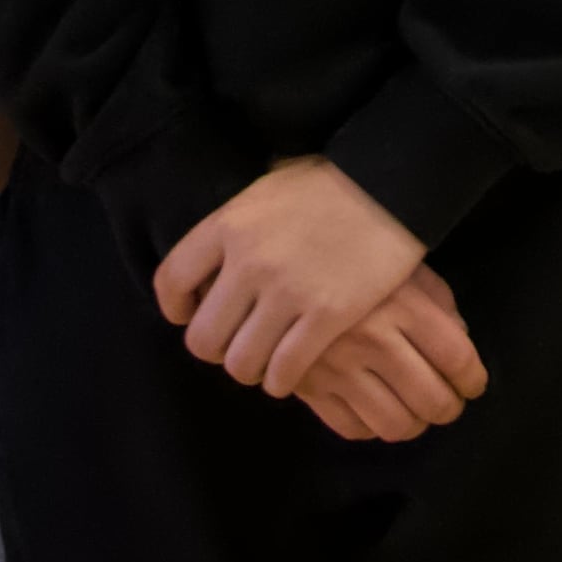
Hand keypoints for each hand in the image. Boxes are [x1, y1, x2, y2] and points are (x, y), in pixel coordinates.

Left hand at [152, 157, 425, 398]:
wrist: (390, 182)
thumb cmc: (330, 183)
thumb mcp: (268, 190)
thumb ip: (237, 221)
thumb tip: (218, 246)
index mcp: (228, 225)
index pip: (171, 281)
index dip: (177, 308)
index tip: (190, 315)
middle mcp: (248, 262)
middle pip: (203, 337)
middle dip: (215, 350)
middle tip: (234, 346)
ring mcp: (287, 291)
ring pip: (241, 363)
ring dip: (249, 370)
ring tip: (264, 363)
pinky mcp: (326, 315)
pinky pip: (285, 370)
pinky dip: (282, 379)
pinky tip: (290, 372)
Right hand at [292, 266, 490, 442]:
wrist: (276, 255)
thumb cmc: (350, 256)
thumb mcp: (401, 263)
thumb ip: (438, 302)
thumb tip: (461, 341)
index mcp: (403, 305)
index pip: (457, 358)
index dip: (473, 380)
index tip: (472, 385)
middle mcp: (373, 340)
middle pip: (432, 400)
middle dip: (448, 408)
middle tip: (447, 403)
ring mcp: (338, 367)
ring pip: (394, 425)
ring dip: (413, 425)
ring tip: (413, 411)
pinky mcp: (307, 386)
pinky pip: (351, 428)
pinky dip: (371, 429)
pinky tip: (374, 409)